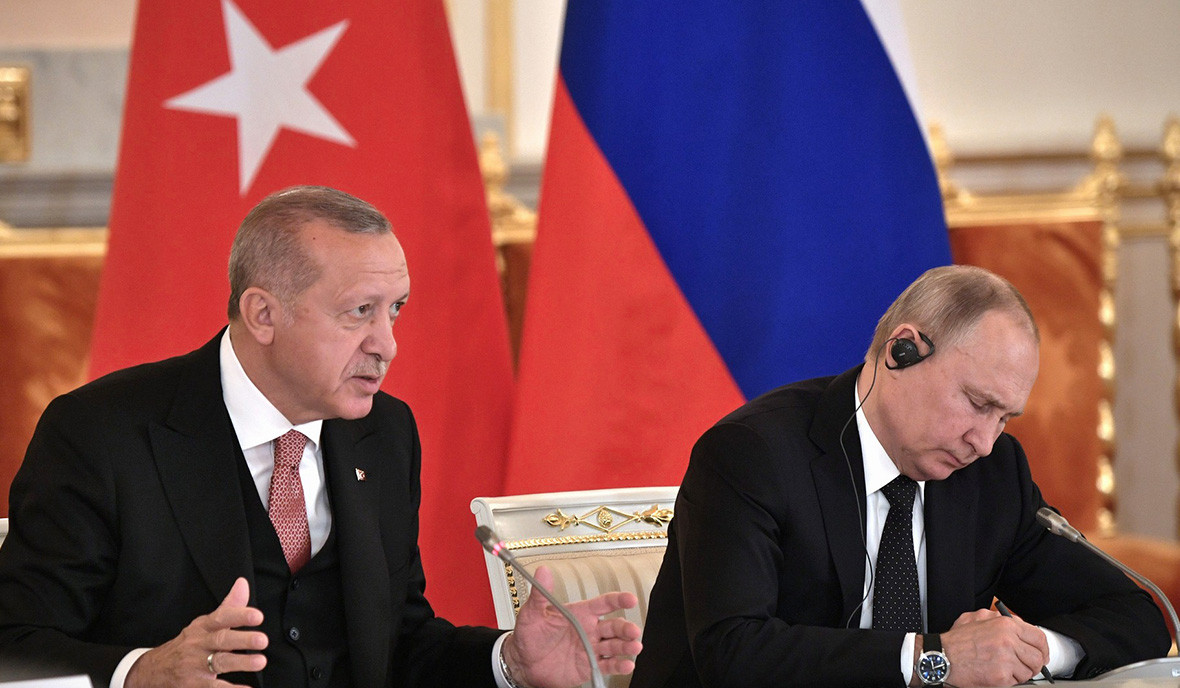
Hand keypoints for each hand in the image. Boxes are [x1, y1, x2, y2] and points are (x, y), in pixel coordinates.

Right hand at [125, 577, 267, 687]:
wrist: (151, 671)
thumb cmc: (187, 645)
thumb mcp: (204, 624)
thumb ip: (228, 607)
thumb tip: (243, 583)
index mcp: (203, 627)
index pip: (221, 618)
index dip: (239, 616)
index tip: (258, 616)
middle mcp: (198, 644)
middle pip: (221, 640)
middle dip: (242, 640)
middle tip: (263, 640)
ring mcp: (194, 666)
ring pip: (218, 663)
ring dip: (240, 663)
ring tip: (260, 661)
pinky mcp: (193, 685)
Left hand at [503, 566, 642, 687]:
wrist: (524, 663)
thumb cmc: (530, 636)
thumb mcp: (533, 613)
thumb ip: (541, 594)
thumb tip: (542, 571)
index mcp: (580, 613)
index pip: (603, 603)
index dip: (618, 600)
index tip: (629, 599)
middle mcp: (589, 630)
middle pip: (614, 626)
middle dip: (626, 628)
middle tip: (633, 631)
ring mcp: (591, 648)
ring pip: (615, 645)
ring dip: (626, 645)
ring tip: (634, 646)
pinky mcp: (590, 666)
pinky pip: (608, 665)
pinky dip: (619, 665)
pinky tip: (626, 663)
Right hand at [939, 608, 1048, 686]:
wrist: (941, 658)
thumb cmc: (956, 641)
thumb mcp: (976, 618)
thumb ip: (998, 618)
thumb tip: (1018, 625)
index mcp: (1005, 625)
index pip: (1039, 638)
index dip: (1042, 649)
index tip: (1040, 655)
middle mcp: (1008, 640)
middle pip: (1038, 657)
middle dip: (1032, 664)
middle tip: (1023, 666)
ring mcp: (1005, 659)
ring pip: (1029, 671)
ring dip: (1019, 673)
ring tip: (1004, 669)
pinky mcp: (1001, 676)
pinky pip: (1017, 682)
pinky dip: (1008, 681)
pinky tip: (995, 674)